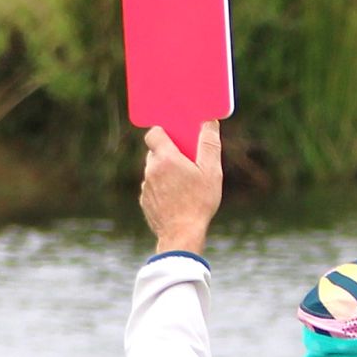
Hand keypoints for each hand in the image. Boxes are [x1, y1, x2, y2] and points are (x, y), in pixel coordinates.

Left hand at [140, 122, 221, 254]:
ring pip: (154, 171)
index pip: (154, 133)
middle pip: (155, 152)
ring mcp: (146, 188)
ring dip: (165, 172)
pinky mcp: (145, 203)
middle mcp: (151, 170)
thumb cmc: (198, 202)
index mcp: (165, 158)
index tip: (176, 137)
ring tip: (184, 183)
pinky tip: (176, 198)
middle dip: (169, 153)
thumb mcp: (211, 171)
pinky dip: (162, 189)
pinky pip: (152, 188)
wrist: (181, 235)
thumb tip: (210, 121)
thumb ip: (209, 144)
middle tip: (187, 161)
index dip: (163, 132)